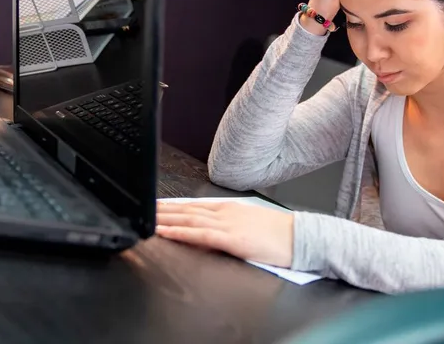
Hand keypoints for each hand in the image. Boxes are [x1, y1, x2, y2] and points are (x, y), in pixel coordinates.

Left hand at [156, 201, 294, 267]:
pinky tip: (166, 232)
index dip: (173, 205)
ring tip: (147, 218)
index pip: (195, 205)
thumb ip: (230, 225)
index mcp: (231, 208)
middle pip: (187, 209)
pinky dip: (180, 232)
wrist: (300, 237)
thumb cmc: (281, 234)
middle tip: (143, 208)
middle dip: (163, 209)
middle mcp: (226, 212)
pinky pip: (199, 235)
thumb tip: (214, 233)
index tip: (157, 205)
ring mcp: (228, 224)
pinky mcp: (231, 239)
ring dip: (165, 219)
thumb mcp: (251, 224)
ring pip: (188, 218)